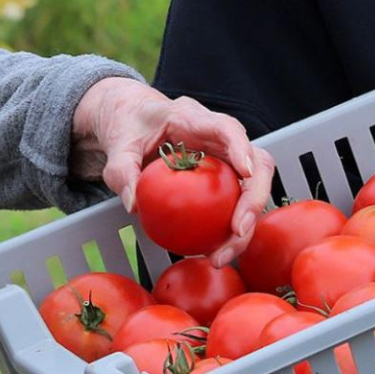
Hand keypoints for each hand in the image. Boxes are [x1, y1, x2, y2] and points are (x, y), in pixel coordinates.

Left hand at [72, 77, 275, 267]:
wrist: (131, 119)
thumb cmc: (128, 125)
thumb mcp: (118, 145)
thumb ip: (122, 171)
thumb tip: (134, 205)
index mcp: (192, 118)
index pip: (226, 127)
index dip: (241, 148)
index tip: (246, 173)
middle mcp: (218, 136)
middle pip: (256, 162)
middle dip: (254, 199)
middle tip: (237, 232)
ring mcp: (224, 157)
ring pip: (253, 186)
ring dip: (245, 224)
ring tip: (220, 255)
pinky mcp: (223, 176)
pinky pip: (236, 201)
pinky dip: (230, 229)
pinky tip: (212, 252)